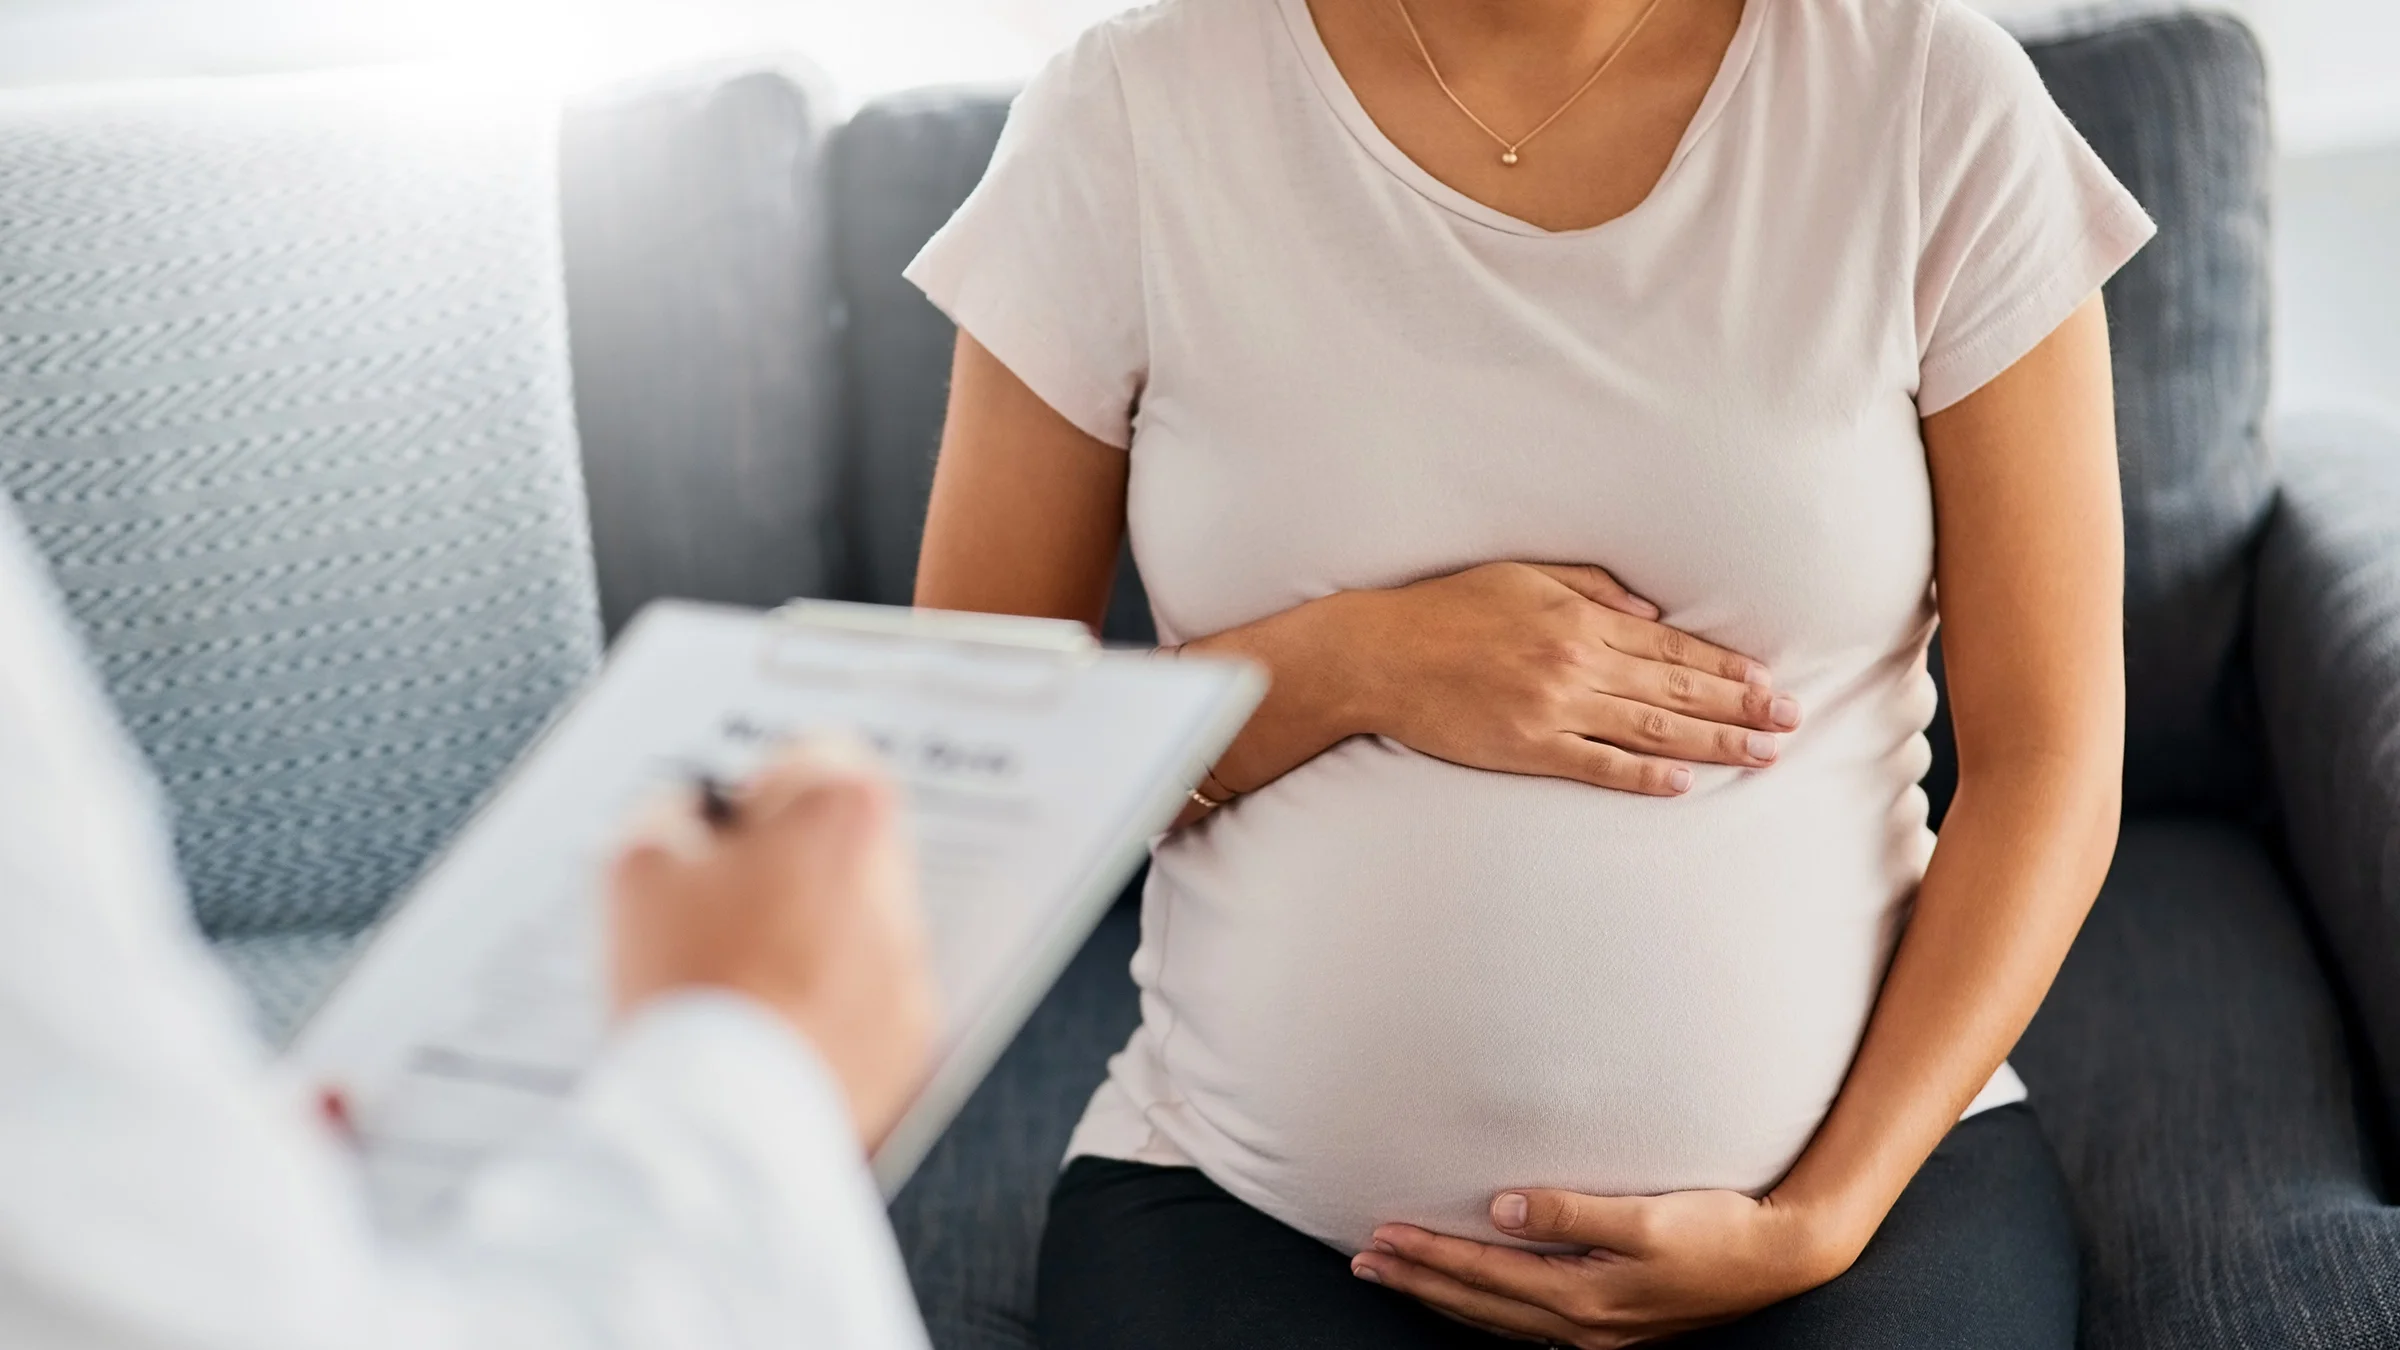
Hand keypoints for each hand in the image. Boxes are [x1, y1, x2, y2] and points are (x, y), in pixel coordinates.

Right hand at [609, 738, 936, 1149]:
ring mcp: (908, 967)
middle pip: (842, 843)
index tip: (721, 832)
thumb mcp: (637, 863)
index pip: (814, 757)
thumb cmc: (686, 981)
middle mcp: (897, 883)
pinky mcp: (907, 1041)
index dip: (755, 791)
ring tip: (734, 980)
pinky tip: (762, 1030)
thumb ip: (670, 812)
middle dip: (786, 864)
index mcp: (843, 813)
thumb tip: (693, 819)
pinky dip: (824, 1007)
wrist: (724, 1120)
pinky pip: (865, 1001)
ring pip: (855, 924)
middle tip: (719, 908)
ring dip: (807, 937)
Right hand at [1341, 563, 1800, 795]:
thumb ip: (1592, 588)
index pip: (1671, 646)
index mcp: (1579, 619)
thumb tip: (1652, 613)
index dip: (1726, 667)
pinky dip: (1642, 777)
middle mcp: (1577, 664)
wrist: (1380, 655)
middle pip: (1676, 690)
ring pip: (1651, 730)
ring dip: (1713, 744)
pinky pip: (1597, 766)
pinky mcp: (1527, 748)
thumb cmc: (1447, 609)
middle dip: (1741, 707)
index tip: (1769, 682)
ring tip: (1761, 754)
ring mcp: (1554, 710)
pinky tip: (1683, 784)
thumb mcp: (1523, 575)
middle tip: (1791, 722)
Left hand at [1350, 1187, 1854, 1346]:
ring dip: (1443, 1296)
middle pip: (1478, 1304)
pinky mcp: (1611, 1323)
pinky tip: (1469, 1297)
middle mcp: (1583, 1323)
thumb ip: (1572, 1211)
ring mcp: (1596, 1331)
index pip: (1484, 1276)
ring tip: (1398, 1275)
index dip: (1430, 1254)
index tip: (1382, 1234)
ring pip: (1497, 1318)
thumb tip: (1502, 1206)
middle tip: (1365, 1258)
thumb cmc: (1718, 1229)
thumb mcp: (1649, 1216)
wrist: (1781, 1258)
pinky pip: (1525, 1322)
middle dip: (1418, 1280)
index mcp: (1584, 1296)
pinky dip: (1484, 1308)